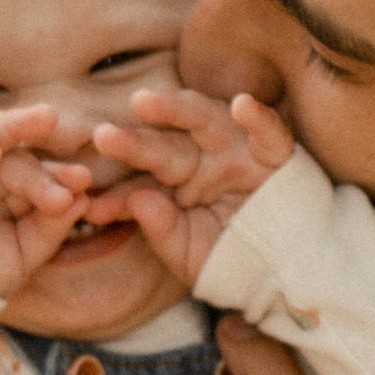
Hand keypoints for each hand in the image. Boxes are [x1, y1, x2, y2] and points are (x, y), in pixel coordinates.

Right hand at [0, 103, 98, 300]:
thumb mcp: (21, 255)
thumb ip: (49, 228)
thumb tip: (82, 197)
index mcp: (3, 191)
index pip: (35, 173)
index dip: (59, 175)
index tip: (84, 184)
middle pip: (15, 155)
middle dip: (44, 162)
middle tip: (74, 169)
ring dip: (16, 131)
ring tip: (47, 122)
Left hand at [89, 84, 293, 290]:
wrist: (283, 272)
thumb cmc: (230, 260)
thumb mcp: (189, 253)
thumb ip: (162, 231)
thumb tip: (137, 203)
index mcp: (175, 183)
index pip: (141, 183)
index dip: (118, 195)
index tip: (91, 207)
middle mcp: (201, 159)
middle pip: (163, 146)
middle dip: (134, 142)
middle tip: (101, 137)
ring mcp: (236, 151)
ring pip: (205, 120)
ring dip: (177, 109)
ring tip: (144, 103)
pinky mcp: (274, 153)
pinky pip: (269, 130)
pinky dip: (259, 116)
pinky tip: (241, 105)